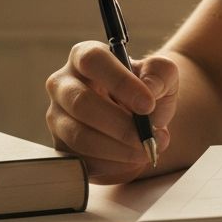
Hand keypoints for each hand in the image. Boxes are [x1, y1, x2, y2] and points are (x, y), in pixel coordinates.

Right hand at [45, 44, 178, 182]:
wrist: (142, 117)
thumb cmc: (148, 90)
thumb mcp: (163, 75)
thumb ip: (161, 74)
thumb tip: (149, 89)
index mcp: (85, 56)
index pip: (92, 61)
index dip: (120, 82)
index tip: (148, 104)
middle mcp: (63, 84)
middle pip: (81, 102)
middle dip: (120, 124)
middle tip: (149, 136)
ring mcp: (58, 117)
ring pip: (79, 136)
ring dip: (118, 148)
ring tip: (148, 149)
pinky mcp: (60, 146)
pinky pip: (81, 160)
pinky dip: (112, 164)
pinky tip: (133, 159)